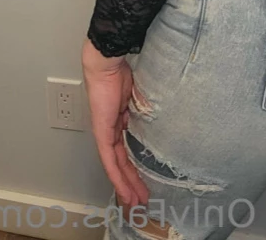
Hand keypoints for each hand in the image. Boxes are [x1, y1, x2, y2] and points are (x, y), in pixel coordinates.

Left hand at [81, 38, 150, 210]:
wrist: (108, 63)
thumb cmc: (122, 71)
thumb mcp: (139, 96)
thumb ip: (145, 111)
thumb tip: (163, 120)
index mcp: (119, 120)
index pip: (127, 150)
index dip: (135, 167)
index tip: (144, 182)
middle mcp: (111, 129)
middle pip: (122, 162)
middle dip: (132, 182)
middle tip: (141, 199)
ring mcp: (105, 131)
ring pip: (116, 165)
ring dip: (125, 184)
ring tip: (134, 201)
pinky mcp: (102, 131)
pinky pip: (109, 158)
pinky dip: (116, 175)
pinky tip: (123, 189)